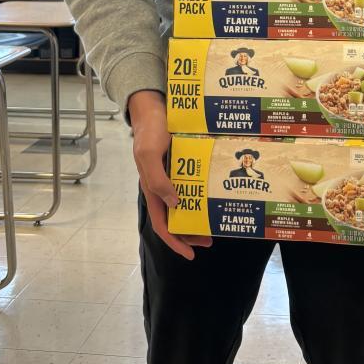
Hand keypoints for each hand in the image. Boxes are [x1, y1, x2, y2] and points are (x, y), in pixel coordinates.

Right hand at [128, 90, 211, 260]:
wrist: (154, 108)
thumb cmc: (151, 131)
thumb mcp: (150, 154)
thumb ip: (158, 179)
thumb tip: (175, 204)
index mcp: (152, 189)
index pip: (162, 225)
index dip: (175, 242)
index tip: (190, 255)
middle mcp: (163, 187)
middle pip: (175, 219)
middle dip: (190, 233)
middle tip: (210, 240)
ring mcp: (172, 177)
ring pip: (184, 204)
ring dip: (197, 216)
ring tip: (213, 222)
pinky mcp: (181, 166)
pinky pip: (191, 185)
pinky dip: (200, 194)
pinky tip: (212, 194)